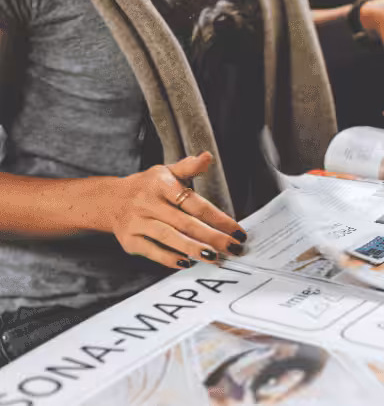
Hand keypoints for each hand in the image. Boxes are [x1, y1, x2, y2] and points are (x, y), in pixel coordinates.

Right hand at [104, 152, 246, 268]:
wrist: (110, 200)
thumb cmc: (147, 187)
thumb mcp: (167, 172)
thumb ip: (189, 167)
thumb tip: (207, 157)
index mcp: (161, 184)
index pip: (195, 203)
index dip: (218, 218)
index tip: (236, 230)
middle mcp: (148, 203)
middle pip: (185, 222)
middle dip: (212, 237)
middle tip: (232, 248)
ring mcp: (137, 222)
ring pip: (168, 237)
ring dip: (193, 249)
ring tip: (214, 257)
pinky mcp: (129, 240)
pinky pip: (151, 251)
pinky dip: (169, 258)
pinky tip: (188, 262)